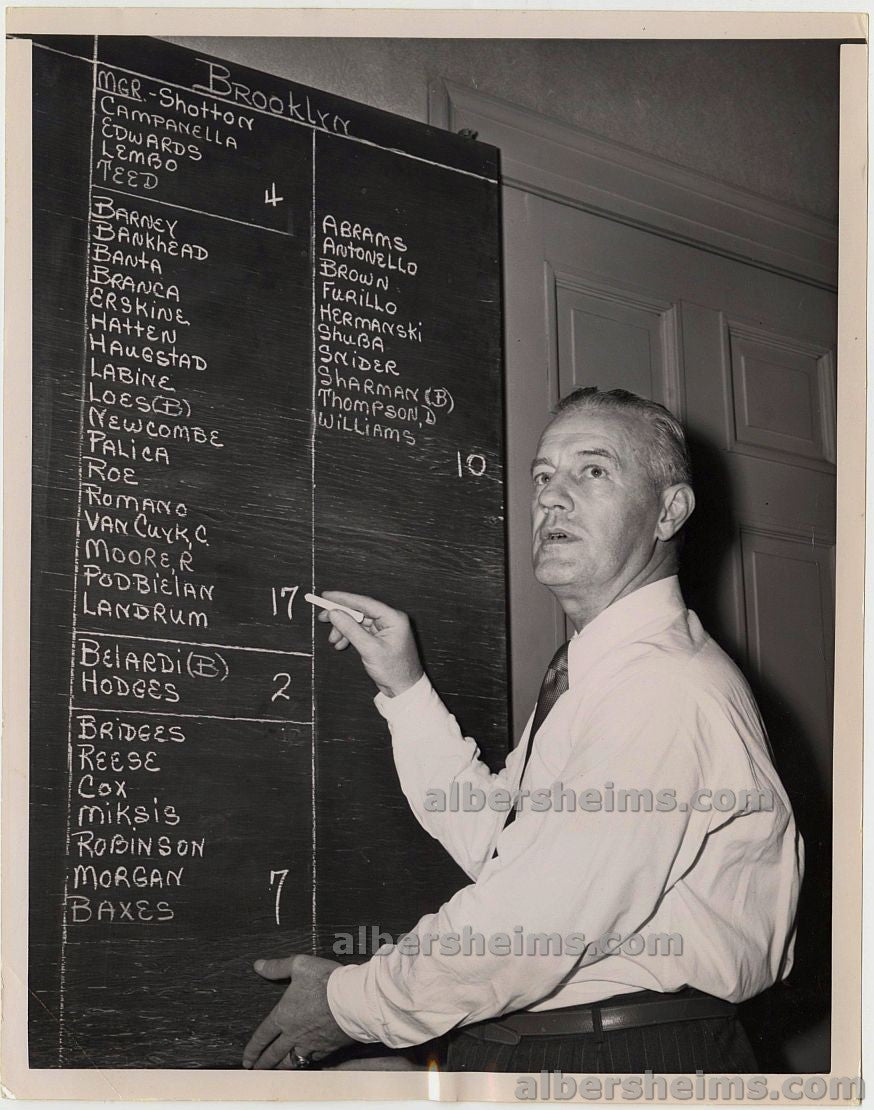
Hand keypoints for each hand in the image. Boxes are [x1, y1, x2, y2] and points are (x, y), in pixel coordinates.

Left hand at [242, 953, 353, 1069]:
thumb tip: (259, 965)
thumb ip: (277, 967)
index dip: (253, 1048)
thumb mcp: (299, 965)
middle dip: (263, 1062)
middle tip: (255, 1069)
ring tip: (275, 1071)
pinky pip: (312, 1059)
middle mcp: (294, 1033)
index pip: (263, 1035)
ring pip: (291, 1060)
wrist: (352, 999)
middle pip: (274, 1053)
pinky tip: (305, 1061)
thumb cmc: (325, 981)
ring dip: (280, 1067)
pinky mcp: (327, 1047)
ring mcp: (311, 1043)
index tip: (247, 1058)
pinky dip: (306, 1062)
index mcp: (284, 1015)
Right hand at [318, 591, 423, 697]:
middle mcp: (389, 620)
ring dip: (343, 629)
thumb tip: (335, 614)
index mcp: (393, 618)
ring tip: (333, 640)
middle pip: (359, 611)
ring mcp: (384, 629)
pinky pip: (360, 631)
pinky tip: (340, 644)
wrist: (403, 689)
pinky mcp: (379, 638)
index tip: (326, 596)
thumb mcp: (369, 649)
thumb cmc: (394, 670)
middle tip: (323, 617)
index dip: (344, 598)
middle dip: (341, 616)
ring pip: (357, 622)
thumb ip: (351, 629)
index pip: (365, 602)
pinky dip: (349, 636)